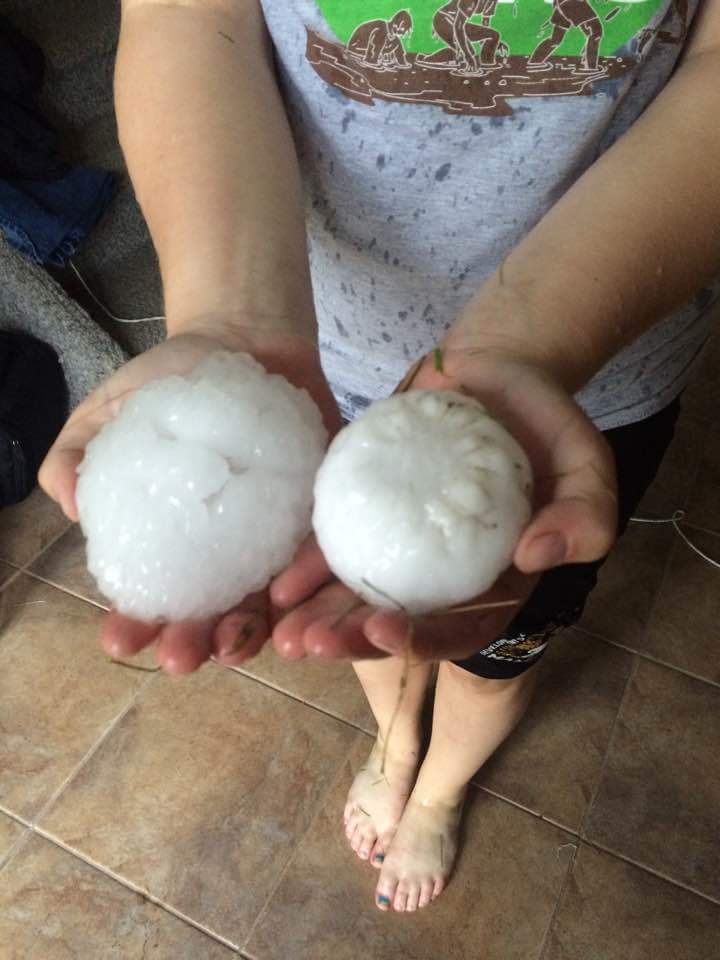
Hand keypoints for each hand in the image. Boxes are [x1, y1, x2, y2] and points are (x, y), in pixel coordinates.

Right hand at [39, 325, 340, 673]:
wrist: (244, 338)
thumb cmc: (169, 385)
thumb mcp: (107, 413)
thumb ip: (76, 455)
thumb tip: (67, 504)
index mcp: (176, 545)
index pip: (155, 598)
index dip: (135, 624)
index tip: (118, 635)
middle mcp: (228, 553)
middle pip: (214, 615)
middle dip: (195, 645)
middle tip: (180, 657)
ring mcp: (277, 538)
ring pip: (270, 603)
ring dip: (254, 634)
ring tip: (237, 645)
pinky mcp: (322, 514)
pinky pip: (320, 557)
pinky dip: (307, 582)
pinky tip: (290, 597)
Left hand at [269, 347, 615, 660]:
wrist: (495, 371)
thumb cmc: (546, 421)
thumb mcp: (586, 462)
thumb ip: (584, 514)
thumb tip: (535, 557)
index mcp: (495, 580)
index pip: (460, 626)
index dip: (422, 640)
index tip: (382, 631)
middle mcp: (442, 573)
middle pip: (397, 619)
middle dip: (351, 638)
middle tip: (314, 644)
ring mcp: (400, 542)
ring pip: (357, 591)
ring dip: (319, 617)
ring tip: (286, 634)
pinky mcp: (368, 508)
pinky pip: (334, 542)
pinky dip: (305, 566)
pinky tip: (277, 585)